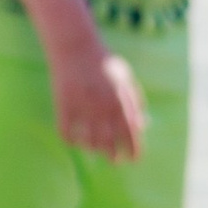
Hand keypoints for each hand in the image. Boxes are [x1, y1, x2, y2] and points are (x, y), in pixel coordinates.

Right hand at [51, 40, 145, 161]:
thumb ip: (135, 103)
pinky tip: (76, 140)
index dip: (133, 151)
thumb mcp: (126, 79)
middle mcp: (103, 109)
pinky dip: (72, 141)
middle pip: (110, 145)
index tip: (133, 159)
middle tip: (114, 160)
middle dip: (114, 157)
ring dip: (94, 150)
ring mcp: (83, 109)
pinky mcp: (64, 107)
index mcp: (121, 102)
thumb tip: (143, 126)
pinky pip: (67, 134)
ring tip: (96, 150)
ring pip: (89, 143)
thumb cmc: (104, 64)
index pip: (131, 136)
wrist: (76, 48)